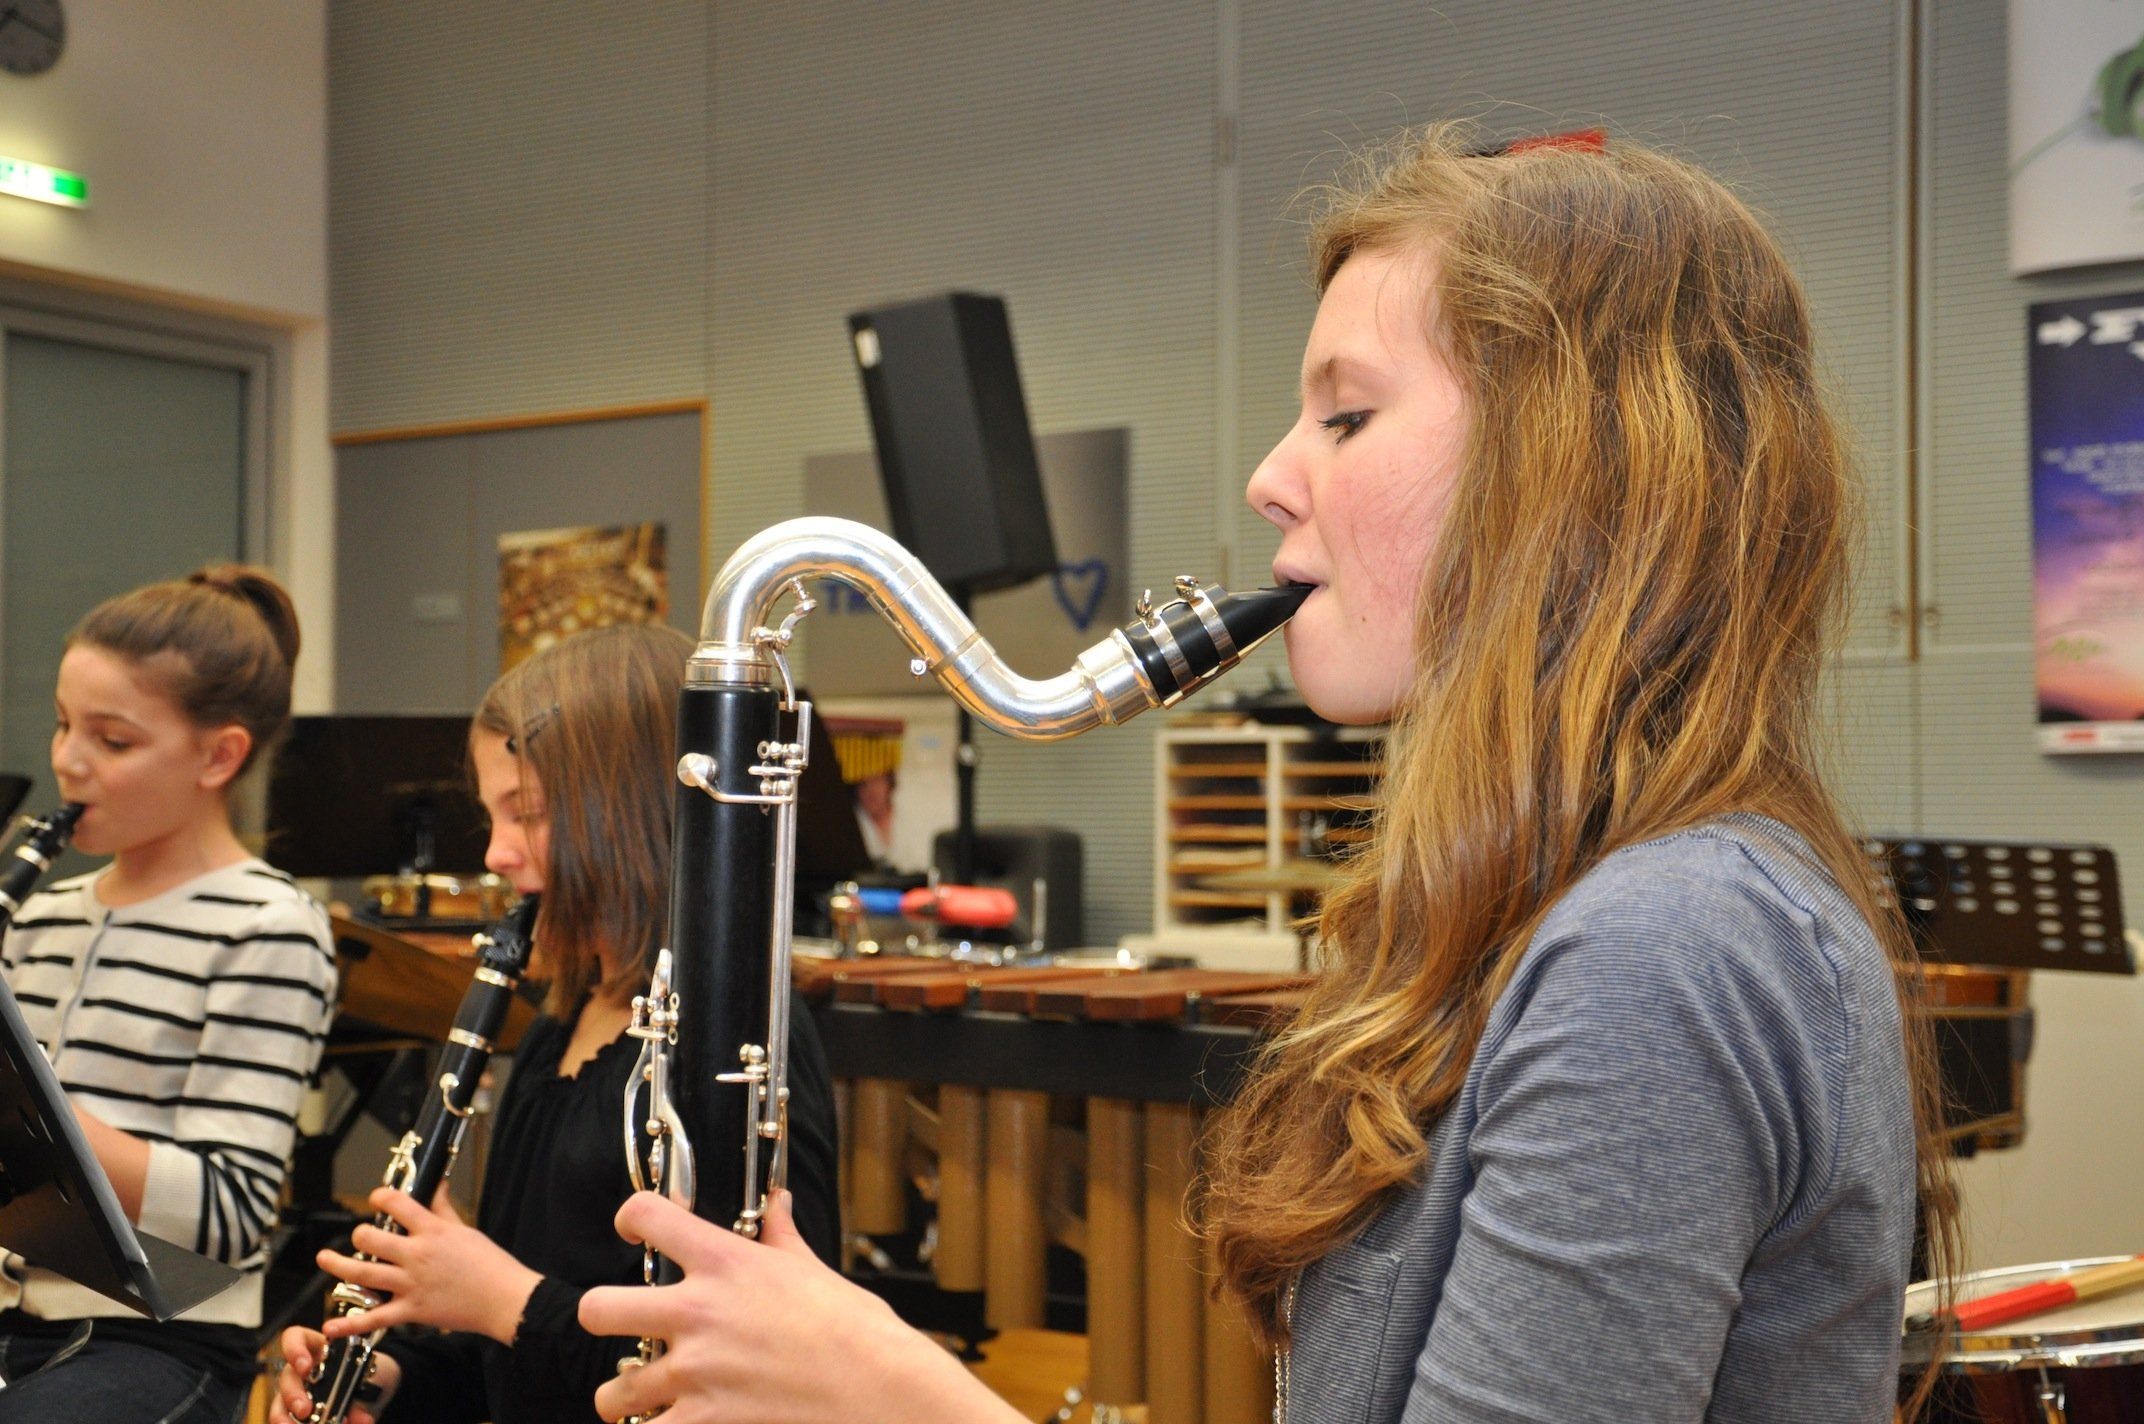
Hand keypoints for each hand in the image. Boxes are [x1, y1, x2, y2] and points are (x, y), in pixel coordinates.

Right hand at [268, 1325, 401, 1423]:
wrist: (376, 1387)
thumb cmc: (368, 1372)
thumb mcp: (370, 1375)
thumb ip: (365, 1394)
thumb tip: (363, 1419)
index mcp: (318, 1349)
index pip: (295, 1338)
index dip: (294, 1349)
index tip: (305, 1366)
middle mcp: (303, 1370)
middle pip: (287, 1377)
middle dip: (293, 1394)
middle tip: (305, 1410)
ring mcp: (298, 1391)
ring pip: (280, 1403)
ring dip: (285, 1417)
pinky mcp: (298, 1412)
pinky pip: (288, 1419)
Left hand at [317, 1185, 541, 1344]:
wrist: (504, 1298)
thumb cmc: (490, 1264)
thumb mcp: (466, 1229)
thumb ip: (444, 1207)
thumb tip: (437, 1183)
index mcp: (433, 1231)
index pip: (397, 1204)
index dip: (381, 1197)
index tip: (376, 1198)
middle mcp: (417, 1255)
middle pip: (371, 1238)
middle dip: (360, 1234)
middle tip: (361, 1236)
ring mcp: (411, 1284)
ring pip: (363, 1273)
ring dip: (338, 1265)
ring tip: (325, 1259)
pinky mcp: (411, 1311)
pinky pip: (374, 1319)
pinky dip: (350, 1323)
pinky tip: (332, 1325)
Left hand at [580, 1191, 1022, 1423]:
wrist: (881, 1390)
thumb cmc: (856, 1330)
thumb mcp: (813, 1270)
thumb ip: (781, 1236)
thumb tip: (777, 1203)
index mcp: (725, 1262)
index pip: (647, 1215)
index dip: (632, 1218)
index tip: (634, 1230)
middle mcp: (697, 1313)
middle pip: (597, 1309)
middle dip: (606, 1321)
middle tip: (627, 1329)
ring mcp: (695, 1373)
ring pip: (613, 1393)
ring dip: (626, 1398)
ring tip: (645, 1398)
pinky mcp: (703, 1423)